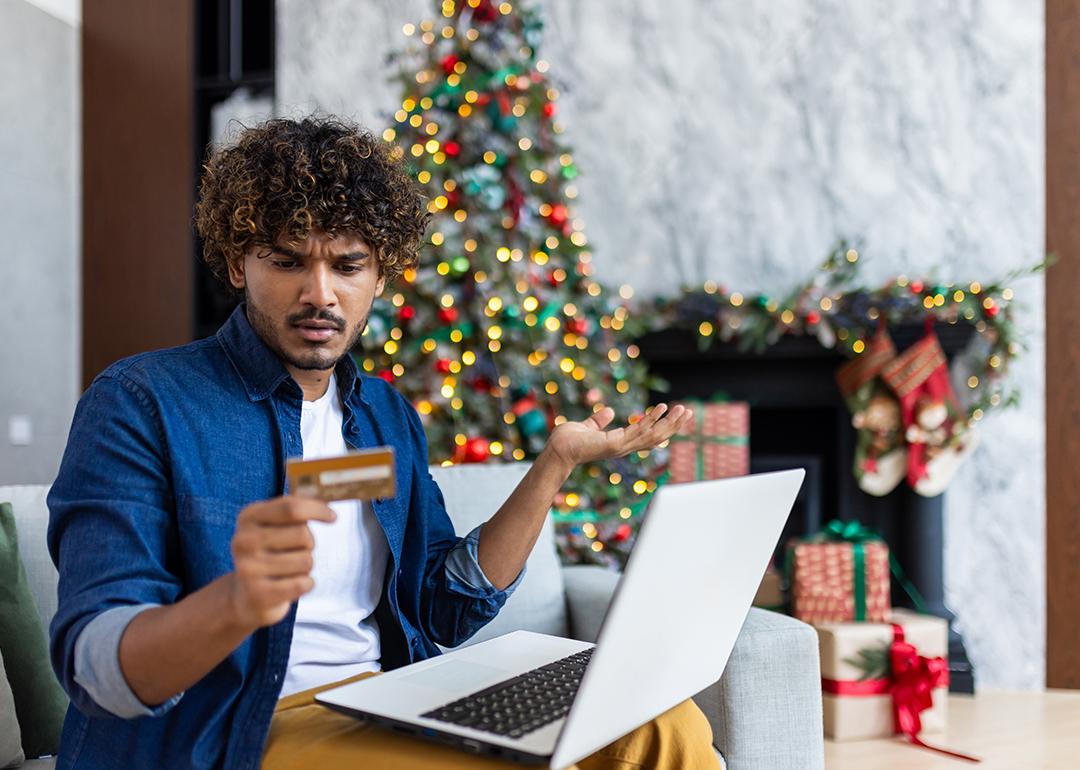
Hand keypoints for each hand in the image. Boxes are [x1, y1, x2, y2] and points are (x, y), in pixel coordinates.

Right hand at [227, 496, 335, 629]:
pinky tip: (289, 586)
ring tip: (288, 571)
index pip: (290, 507)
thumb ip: (299, 511)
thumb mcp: (276, 525)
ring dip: (306, 567)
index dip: (317, 510)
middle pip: (302, 534)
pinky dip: (306, 584)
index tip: (333, 517)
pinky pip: (303, 584)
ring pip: (306, 560)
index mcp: (248, 517)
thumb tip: (329, 508)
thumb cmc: (272, 553)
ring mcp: (248, 569)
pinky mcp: (258, 595)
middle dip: (309, 544)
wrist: (248, 596)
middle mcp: (243, 541)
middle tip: (294, 553)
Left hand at [545, 403, 693, 468]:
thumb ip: (599, 421)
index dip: (664, 427)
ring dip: (669, 422)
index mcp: (621, 443)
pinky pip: (638, 431)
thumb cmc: (569, 441)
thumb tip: (609, 412)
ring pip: (653, 435)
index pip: (648, 436)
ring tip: (682, 409)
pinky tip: (661, 408)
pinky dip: (650, 419)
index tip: (677, 415)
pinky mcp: (614, 444)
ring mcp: (621, 446)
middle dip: (674, 425)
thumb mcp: (588, 426)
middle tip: (689, 411)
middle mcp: (625, 446)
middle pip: (657, 437)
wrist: (557, 451)